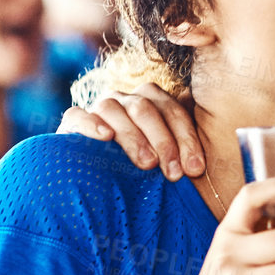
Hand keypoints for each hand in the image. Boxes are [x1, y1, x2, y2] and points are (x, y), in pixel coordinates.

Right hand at [60, 83, 204, 181]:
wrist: (94, 175)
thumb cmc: (140, 167)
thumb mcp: (163, 157)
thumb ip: (181, 150)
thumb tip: (203, 164)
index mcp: (151, 101)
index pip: (173, 111)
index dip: (186, 139)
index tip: (195, 168)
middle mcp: (125, 99)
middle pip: (146, 108)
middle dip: (164, 141)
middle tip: (174, 173)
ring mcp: (97, 107)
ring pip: (114, 108)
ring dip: (133, 136)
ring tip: (147, 163)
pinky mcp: (72, 122)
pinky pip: (78, 115)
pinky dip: (92, 124)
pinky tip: (105, 137)